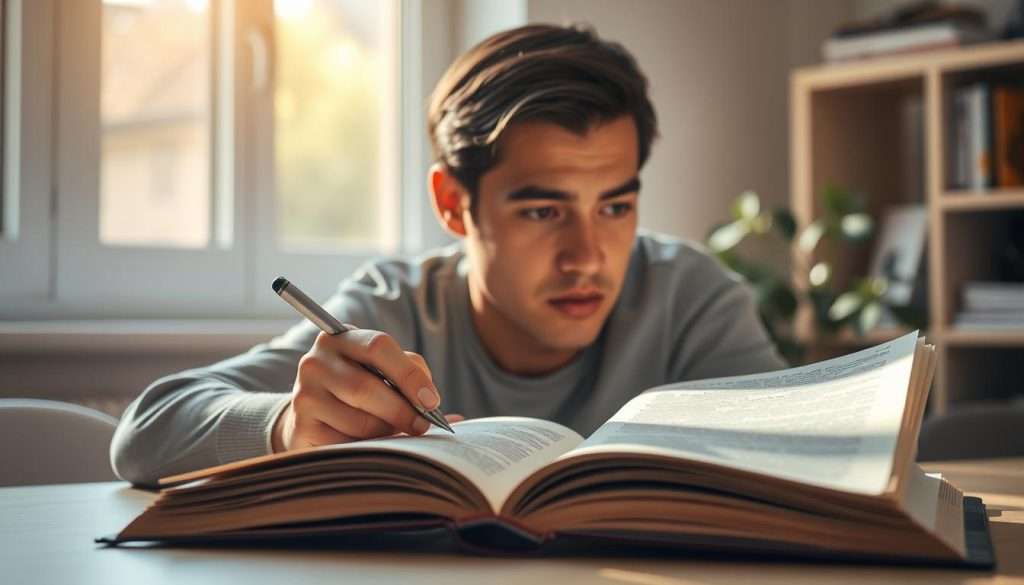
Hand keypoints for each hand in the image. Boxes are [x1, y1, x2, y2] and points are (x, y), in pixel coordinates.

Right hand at [271, 330, 460, 452]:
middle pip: (366, 387)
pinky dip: (367, 447)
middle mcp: (315, 361)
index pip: (378, 346)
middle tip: (422, 426)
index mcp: (340, 338)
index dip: (410, 375)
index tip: (432, 401)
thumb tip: (450, 418)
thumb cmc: (360, 391)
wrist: (312, 418)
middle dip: (402, 410)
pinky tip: (369, 444)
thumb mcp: (383, 374)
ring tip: (392, 431)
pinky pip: (346, 442)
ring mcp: (304, 394)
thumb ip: (413, 382)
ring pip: (359, 419)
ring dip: (385, 431)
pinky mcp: (301, 426)